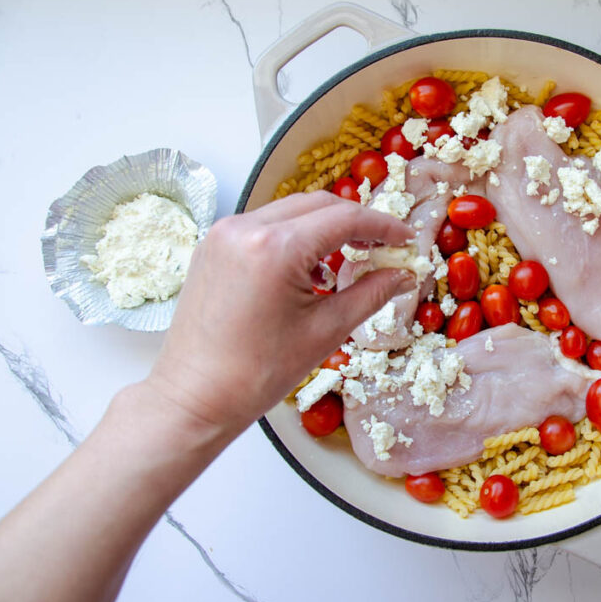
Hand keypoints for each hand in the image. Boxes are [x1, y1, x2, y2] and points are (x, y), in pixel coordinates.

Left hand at [146, 191, 416, 434]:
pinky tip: (310, 268)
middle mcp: (246, 228)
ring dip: (324, 227)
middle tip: (383, 248)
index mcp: (276, 247)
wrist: (194, 396)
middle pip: (318, 205)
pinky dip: (294, 236)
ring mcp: (224, 233)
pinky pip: (266, 225)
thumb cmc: (257, 373)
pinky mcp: (214, 245)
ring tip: (349, 259)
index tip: (406, 239)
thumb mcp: (326, 331)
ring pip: (291, 211)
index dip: (382, 226)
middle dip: (355, 222)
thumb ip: (370, 294)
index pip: (344, 218)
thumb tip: (403, 274)